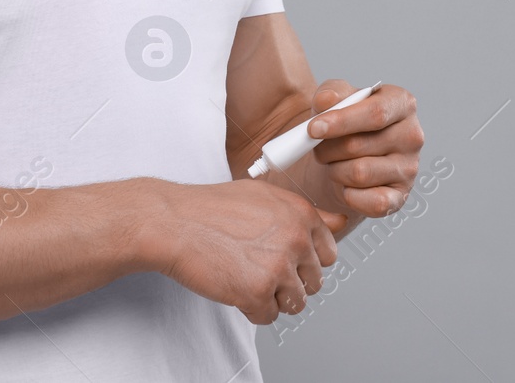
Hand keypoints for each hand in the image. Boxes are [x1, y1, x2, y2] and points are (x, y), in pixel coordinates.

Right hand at [152, 178, 343, 324]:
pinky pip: (268, 316)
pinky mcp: (258, 293)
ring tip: (246, 276)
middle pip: (314, 281)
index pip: (329, 253)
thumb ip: (304, 214)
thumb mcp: (265, 196)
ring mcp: (279, 268)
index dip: (304, 260)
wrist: (174, 222)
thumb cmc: (212, 208)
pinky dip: (251, 309)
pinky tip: (234, 286)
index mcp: (302, 215)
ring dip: (272, 297)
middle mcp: (296, 240)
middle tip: (259, 268)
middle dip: (289, 280)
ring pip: (295, 302)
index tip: (285, 258)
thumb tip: (340, 222)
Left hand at [307, 81, 424, 218]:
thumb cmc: (345, 123)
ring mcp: (409, 168)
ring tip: (333, 163)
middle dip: (328, 149)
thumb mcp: (337, 99)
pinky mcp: (401, 196)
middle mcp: (412, 135)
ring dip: (335, 171)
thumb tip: (327, 100)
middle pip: (359, 145)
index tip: (313, 128)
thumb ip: (331, 93)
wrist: (348, 157)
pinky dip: (350, 196)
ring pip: (359, 174)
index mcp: (401, 103)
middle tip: (318, 148)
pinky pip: (371, 202)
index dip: (341, 121)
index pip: (376, 113)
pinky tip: (346, 185)